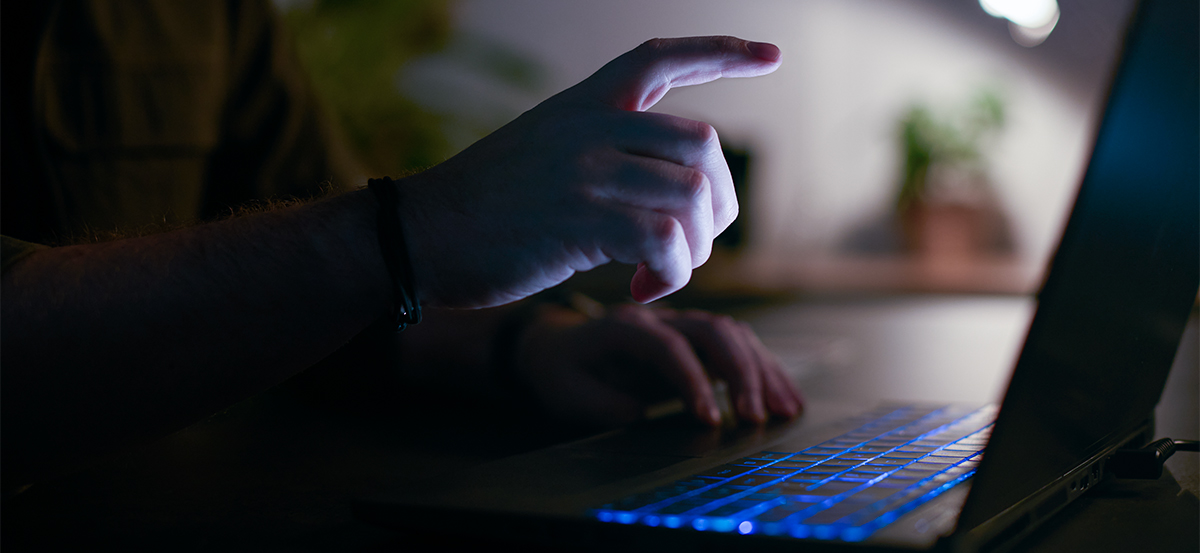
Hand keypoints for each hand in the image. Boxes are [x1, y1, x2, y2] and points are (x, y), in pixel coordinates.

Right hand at [396, 37, 781, 307]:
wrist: (418, 235)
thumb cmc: (484, 208)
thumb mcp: (543, 151)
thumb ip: (603, 149)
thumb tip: (676, 185)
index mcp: (582, 103)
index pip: (661, 59)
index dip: (721, 53)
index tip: (771, 56)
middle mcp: (590, 125)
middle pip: (702, 145)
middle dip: (718, 202)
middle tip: (693, 242)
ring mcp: (586, 169)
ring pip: (691, 196)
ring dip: (695, 248)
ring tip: (662, 272)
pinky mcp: (581, 219)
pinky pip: (664, 241)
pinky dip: (670, 274)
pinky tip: (644, 289)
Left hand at [512, 303, 803, 426]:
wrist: (560, 347)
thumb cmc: (562, 371)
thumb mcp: (564, 391)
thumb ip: (597, 403)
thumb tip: (637, 413)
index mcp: (624, 326)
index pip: (667, 346)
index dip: (692, 380)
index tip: (710, 420)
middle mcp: (660, 319)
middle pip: (711, 331)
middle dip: (740, 372)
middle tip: (756, 417)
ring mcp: (682, 326)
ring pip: (733, 336)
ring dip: (763, 371)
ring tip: (787, 410)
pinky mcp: (698, 342)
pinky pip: (739, 349)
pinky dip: (765, 372)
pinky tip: (786, 400)